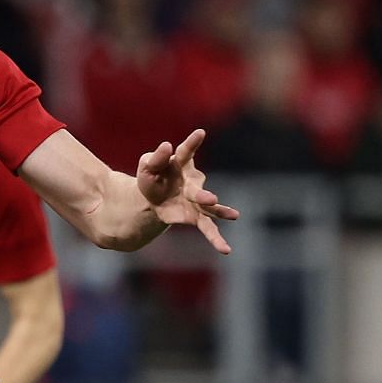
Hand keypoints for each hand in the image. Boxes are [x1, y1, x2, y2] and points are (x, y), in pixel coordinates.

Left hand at [137, 128, 238, 254]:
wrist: (152, 198)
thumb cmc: (153, 176)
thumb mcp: (147, 166)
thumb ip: (154, 158)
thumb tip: (166, 146)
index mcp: (180, 163)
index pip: (186, 152)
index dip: (192, 143)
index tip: (200, 133)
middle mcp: (193, 181)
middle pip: (197, 189)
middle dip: (203, 195)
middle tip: (211, 199)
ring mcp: (196, 200)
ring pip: (210, 207)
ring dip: (219, 211)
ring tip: (234, 215)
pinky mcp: (194, 216)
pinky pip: (207, 227)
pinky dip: (216, 238)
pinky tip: (226, 249)